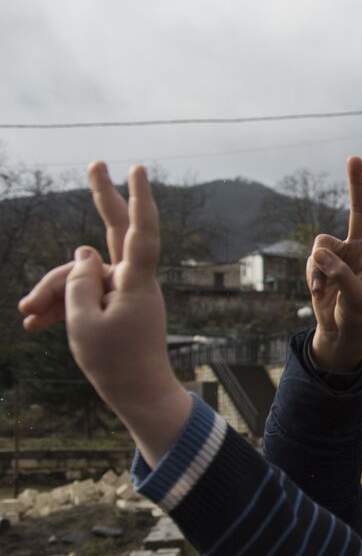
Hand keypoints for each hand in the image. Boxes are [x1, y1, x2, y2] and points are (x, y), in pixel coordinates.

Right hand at [18, 162, 190, 465]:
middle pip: (113, 231)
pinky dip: (60, 306)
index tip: (136, 168)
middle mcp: (133, 280)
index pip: (140, 232)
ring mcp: (124, 290)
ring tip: (28, 318)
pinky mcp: (114, 303)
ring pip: (80, 274)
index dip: (137, 199)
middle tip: (95, 162)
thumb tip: (85, 251)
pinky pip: (83, 293)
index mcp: (135, 282)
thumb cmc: (114, 362)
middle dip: (101, 197)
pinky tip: (33, 324)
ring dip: (51, 292)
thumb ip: (79, 283)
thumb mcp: (84, 322)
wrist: (137, 394)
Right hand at [306, 157, 361, 372]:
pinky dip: (312, 276)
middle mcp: (361, 249)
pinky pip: (312, 259)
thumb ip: (340, 275)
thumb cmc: (357, 317)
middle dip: (356, 184)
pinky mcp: (321, 261)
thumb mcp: (356, 300)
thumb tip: (318, 251)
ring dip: (318, 266)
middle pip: (359, 210)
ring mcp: (340, 253)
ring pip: (321, 243)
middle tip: (354, 157)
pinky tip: (318, 292)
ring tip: (323, 289)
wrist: (339, 330)